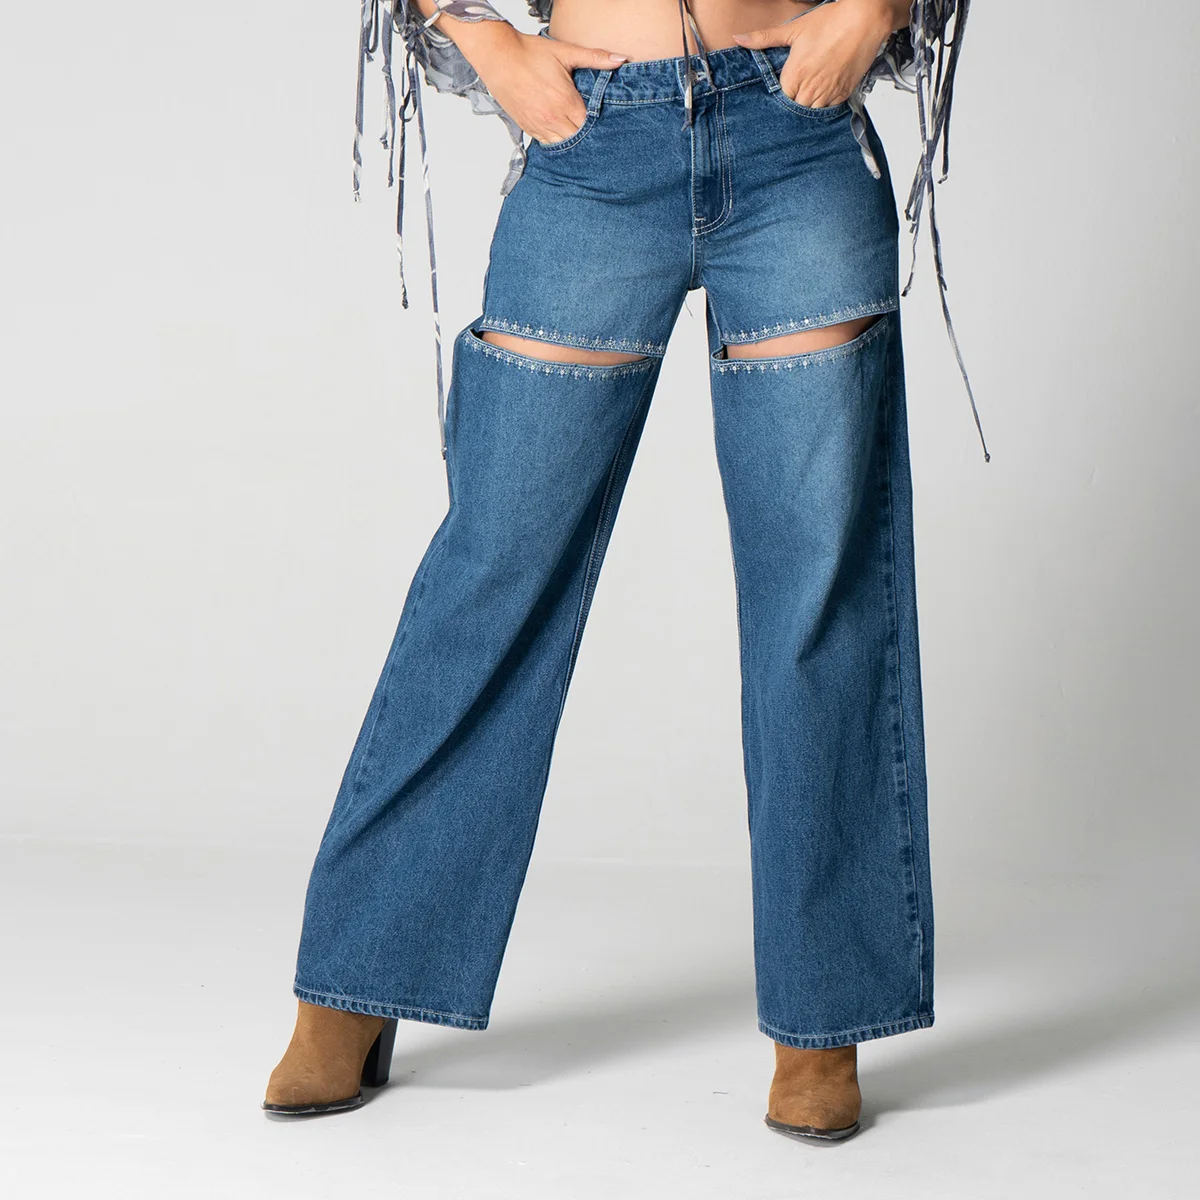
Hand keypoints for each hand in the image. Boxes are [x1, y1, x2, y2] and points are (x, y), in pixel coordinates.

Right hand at [468, 24, 627, 144]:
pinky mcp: (527, 127)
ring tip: (577, 133)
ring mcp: (539, 125)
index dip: (597, 124)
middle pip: (577, 138)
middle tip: (593, 131)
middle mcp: (553, 118)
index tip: (602, 122)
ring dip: (570, 139)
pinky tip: (560, 133)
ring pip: (562, 145)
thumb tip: (621, 59)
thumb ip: (595, 58)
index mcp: (566, 102)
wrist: (498, 57)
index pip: (590, 125)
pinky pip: (546, 143)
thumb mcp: (565, 52)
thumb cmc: (530, 53)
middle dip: (585, 135)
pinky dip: (555, 140)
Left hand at [732, 0, 894, 108]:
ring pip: (812, 112)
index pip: (780, 99)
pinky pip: (829, 109)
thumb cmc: (830, 22)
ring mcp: (828, 93)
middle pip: (795, 108)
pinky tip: (823, 91)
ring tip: (809, 92)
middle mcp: (810, 88)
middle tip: (797, 90)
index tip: (784, 88)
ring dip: (809, 104)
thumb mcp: (794, 29)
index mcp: (795, 75)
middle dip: (794, 101)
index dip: (781, 94)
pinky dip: (825, 104)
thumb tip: (738, 37)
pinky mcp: (843, 94)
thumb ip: (764, 38)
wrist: (864, 19)